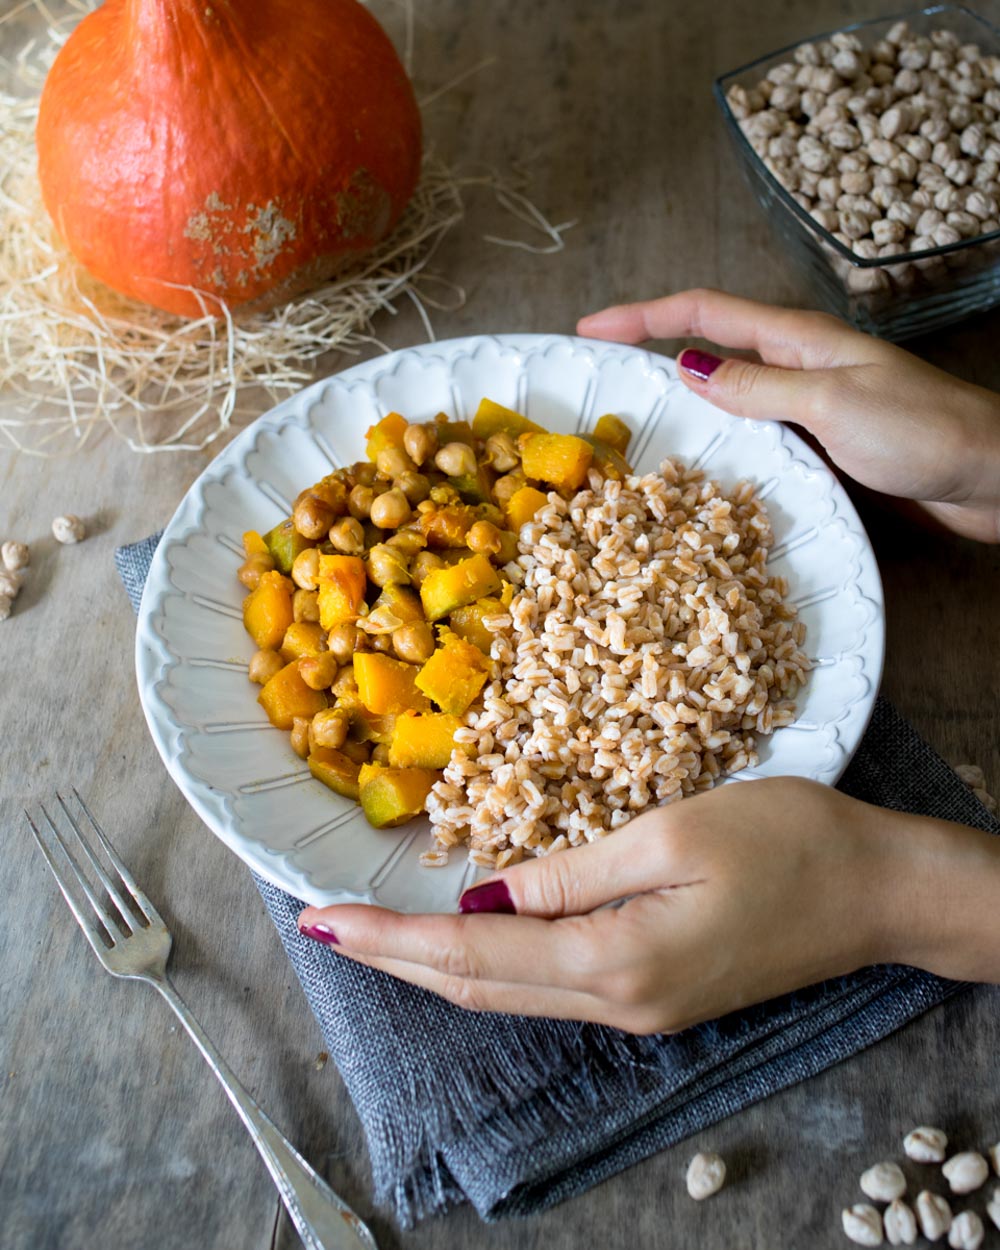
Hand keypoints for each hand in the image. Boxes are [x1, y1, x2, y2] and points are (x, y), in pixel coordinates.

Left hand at [297, 778, 999, 1033]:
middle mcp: (618, 1000)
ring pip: (508, 992)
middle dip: (393, 959)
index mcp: (616, 960)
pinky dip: (489, 961)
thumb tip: (490, 891)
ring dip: (434, 963)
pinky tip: (464, 937)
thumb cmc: (792, 842)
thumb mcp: (675, 832)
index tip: (321, 920)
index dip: (390, 939)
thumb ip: (573, 871)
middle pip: (477, 985)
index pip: (472, 953)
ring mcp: (639, 1006)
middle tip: (323, 928)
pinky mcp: (657, 992)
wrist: (881, 891)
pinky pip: (548, 985)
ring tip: (373, 934)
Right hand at [577, 289, 999, 543]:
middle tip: (599, 372)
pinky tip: (701, 462)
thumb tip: (686, 367)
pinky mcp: (821, 441)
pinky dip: (717, 438)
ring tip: (633, 419)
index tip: (589, 327)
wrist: (990, 474)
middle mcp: (798, 364)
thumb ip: (758, 386)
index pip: (702, 311)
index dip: (642, 315)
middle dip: (650, 348)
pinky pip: (752, 430)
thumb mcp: (830, 402)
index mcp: (797, 339)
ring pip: (728, 391)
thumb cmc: (922, 431)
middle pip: (709, 343)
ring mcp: (809, 402)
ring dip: (680, 398)